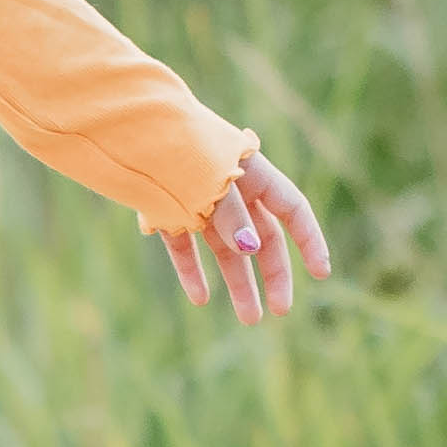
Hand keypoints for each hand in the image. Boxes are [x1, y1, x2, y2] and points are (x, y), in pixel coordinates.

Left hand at [157, 150, 324, 322]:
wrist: (124, 127)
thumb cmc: (176, 145)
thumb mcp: (212, 180)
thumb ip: (232, 215)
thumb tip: (250, 249)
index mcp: (252, 172)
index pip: (291, 209)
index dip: (309, 240)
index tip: (322, 274)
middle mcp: (230, 190)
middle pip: (262, 237)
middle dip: (274, 274)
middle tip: (281, 310)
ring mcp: (199, 203)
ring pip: (226, 249)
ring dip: (239, 282)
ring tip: (249, 320)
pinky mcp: (168, 213)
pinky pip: (184, 248)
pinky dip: (192, 271)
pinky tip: (199, 298)